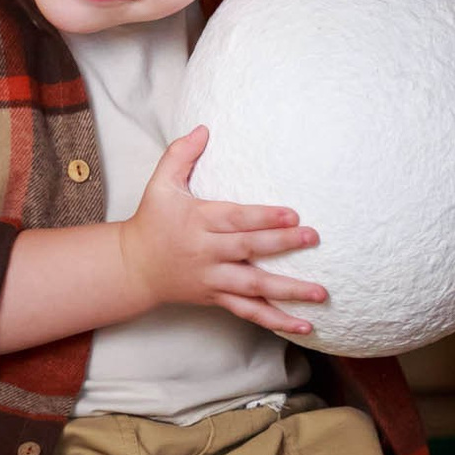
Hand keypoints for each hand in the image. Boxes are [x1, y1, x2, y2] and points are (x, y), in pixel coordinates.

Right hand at [117, 126, 327, 335]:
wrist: (134, 268)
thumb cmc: (152, 221)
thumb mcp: (160, 184)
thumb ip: (180, 154)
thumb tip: (204, 128)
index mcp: (198, 222)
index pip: (236, 219)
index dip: (264, 217)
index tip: (293, 215)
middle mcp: (207, 252)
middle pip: (248, 249)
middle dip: (281, 244)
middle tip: (313, 238)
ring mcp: (213, 279)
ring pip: (253, 287)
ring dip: (288, 291)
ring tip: (320, 292)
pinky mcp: (217, 298)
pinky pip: (248, 311)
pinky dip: (276, 321)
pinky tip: (303, 326)